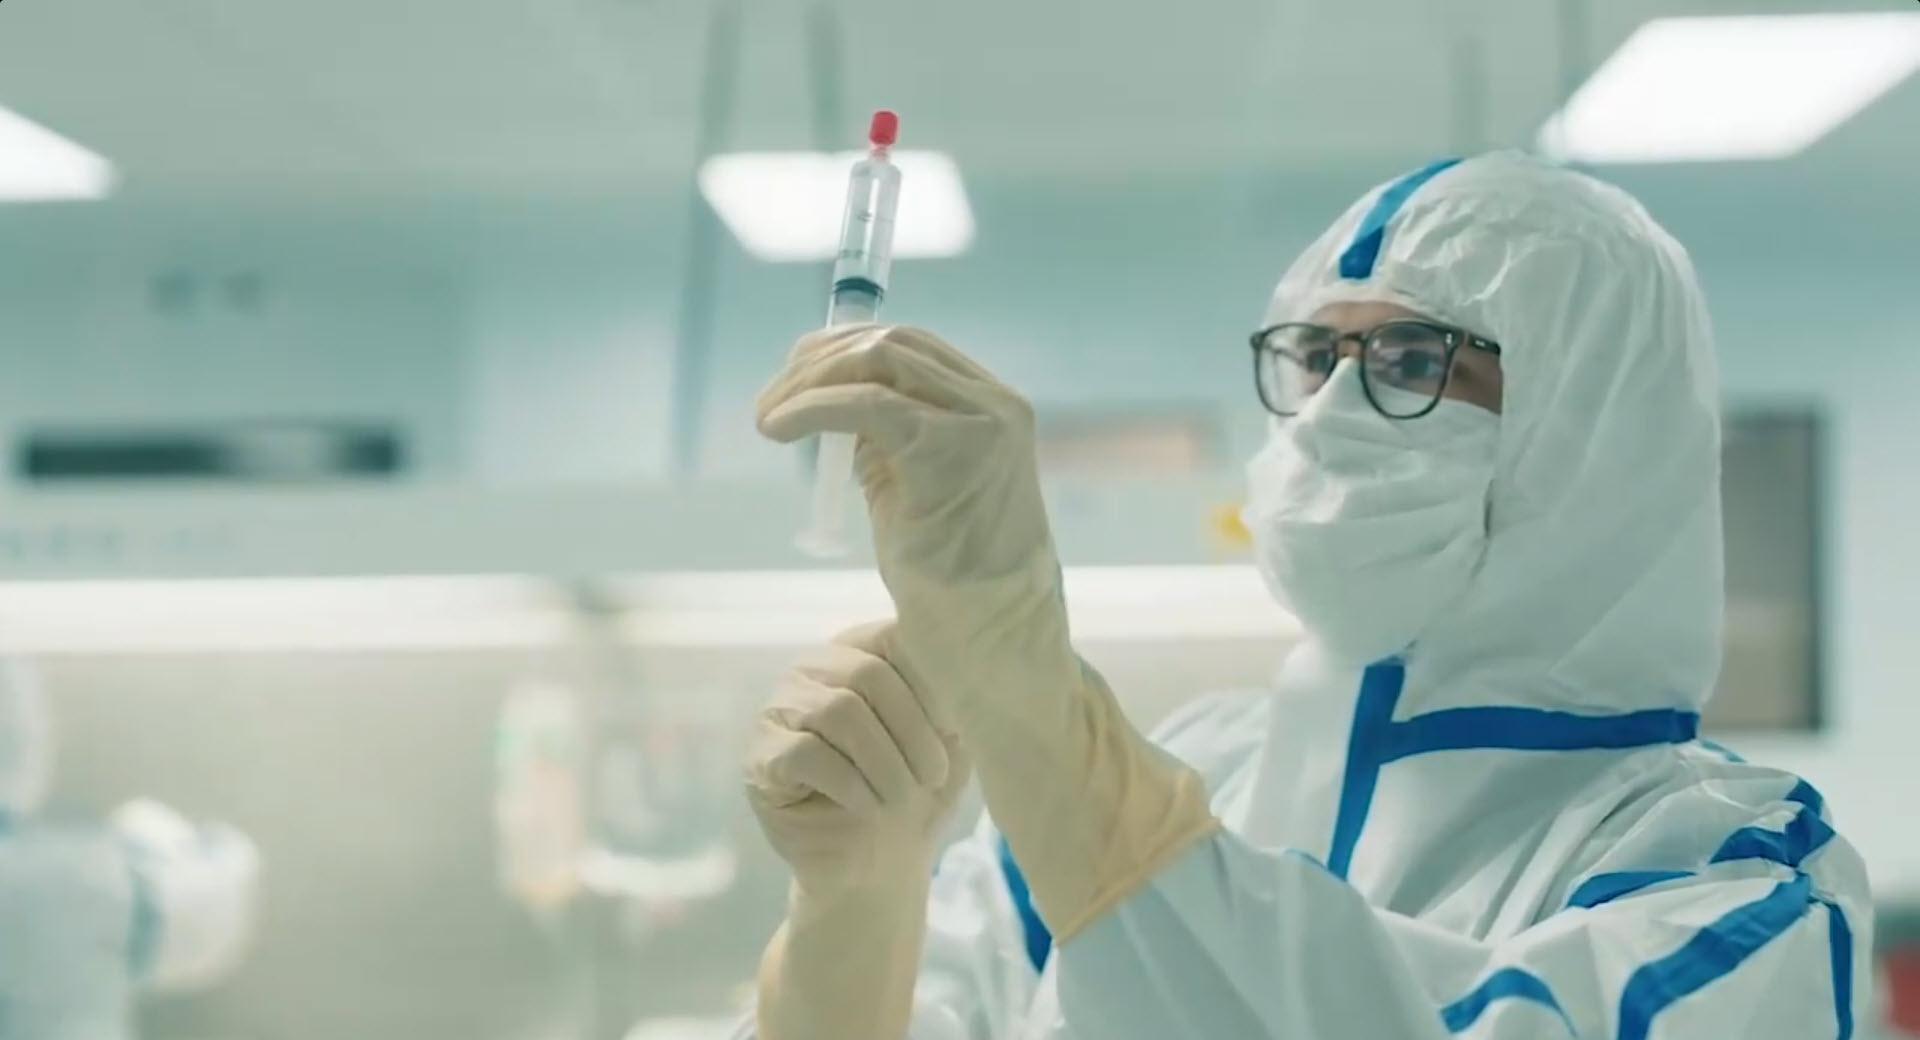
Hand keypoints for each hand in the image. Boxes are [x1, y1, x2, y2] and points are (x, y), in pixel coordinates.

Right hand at [745, 621, 970, 895]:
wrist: (881, 865)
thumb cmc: (918, 792)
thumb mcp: (951, 739)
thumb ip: (953, 693)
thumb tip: (960, 661)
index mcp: (862, 650)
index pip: (895, 636)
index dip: (932, 683)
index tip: (957, 729)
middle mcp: (814, 668)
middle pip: (866, 674)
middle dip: (912, 731)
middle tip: (935, 776)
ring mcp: (779, 709)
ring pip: (837, 712)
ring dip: (884, 763)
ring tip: (902, 797)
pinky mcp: (760, 757)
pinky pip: (806, 754)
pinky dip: (850, 785)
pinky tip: (868, 806)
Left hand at [756, 326, 1216, 941]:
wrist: (993, 634)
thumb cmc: (953, 576)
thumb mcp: (916, 488)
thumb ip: (886, 441)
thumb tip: (829, 406)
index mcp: (993, 407)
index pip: (911, 347)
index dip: (844, 349)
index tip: (795, 373)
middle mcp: (995, 404)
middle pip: (891, 343)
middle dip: (819, 359)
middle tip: (772, 399)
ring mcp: (981, 423)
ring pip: (878, 362)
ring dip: (810, 381)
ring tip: (769, 418)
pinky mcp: (952, 450)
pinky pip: (868, 406)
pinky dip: (813, 408)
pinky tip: (778, 428)